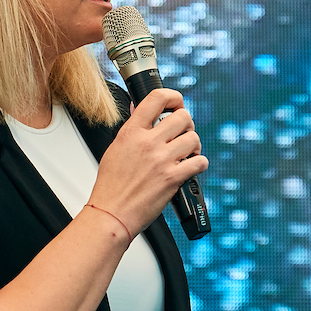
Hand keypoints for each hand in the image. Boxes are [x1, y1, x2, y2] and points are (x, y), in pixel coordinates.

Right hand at [87, 88, 207, 237]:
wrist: (111, 213)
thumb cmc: (111, 185)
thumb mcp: (116, 148)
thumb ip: (132, 128)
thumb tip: (139, 108)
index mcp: (131, 132)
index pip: (157, 98)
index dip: (173, 97)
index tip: (177, 103)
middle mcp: (147, 142)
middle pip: (182, 117)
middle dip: (187, 124)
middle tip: (183, 134)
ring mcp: (161, 159)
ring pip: (193, 138)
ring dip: (194, 145)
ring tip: (188, 153)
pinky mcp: (172, 178)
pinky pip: (200, 162)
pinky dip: (200, 163)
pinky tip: (192, 167)